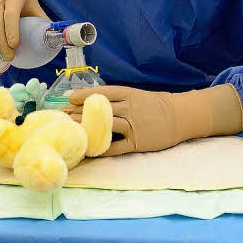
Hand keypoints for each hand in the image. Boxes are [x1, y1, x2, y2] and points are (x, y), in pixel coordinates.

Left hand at [64, 84, 242, 154]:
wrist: (179, 117)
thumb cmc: (153, 105)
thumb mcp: (135, 95)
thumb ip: (115, 98)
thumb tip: (88, 101)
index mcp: (128, 94)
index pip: (102, 93)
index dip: (84, 95)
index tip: (69, 98)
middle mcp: (130, 108)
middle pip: (100, 111)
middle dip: (79, 114)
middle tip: (62, 118)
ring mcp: (134, 126)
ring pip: (105, 128)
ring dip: (87, 130)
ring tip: (72, 132)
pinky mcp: (138, 143)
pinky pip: (116, 147)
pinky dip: (102, 148)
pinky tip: (89, 150)